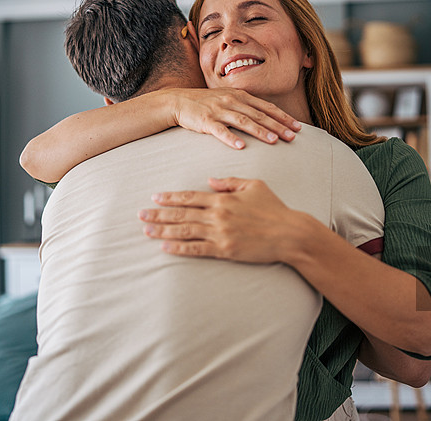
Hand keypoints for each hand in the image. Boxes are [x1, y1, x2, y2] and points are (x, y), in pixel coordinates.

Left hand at [139, 177, 315, 262]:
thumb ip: (230, 182)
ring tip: (146, 232)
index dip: (170, 197)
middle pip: (181, 214)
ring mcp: (220, 234)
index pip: (190, 197)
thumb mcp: (254, 185)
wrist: (289, 234)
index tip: (155, 198)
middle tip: (140, 215)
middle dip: (158, 215)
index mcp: (223, 199)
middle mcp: (218, 215)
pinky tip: (165, 248)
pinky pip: (196, 249)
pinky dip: (179, 249)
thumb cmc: (274, 208)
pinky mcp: (225, 250)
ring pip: (184, 231)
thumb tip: (209, 180)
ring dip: (163, 232)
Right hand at [162, 88, 300, 148]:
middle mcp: (232, 101)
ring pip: (243, 121)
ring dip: (260, 131)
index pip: (266, 107)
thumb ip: (245, 106)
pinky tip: (241, 147)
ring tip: (274, 141)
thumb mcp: (228, 98)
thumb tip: (266, 117)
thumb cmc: (206, 103)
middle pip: (259, 114)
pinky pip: (220, 131)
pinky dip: (231, 138)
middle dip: (278, 126)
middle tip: (293, 137)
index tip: (297, 127)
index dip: (283, 117)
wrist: (178, 101)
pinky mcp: (205, 121)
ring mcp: (219, 110)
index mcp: (240, 96)